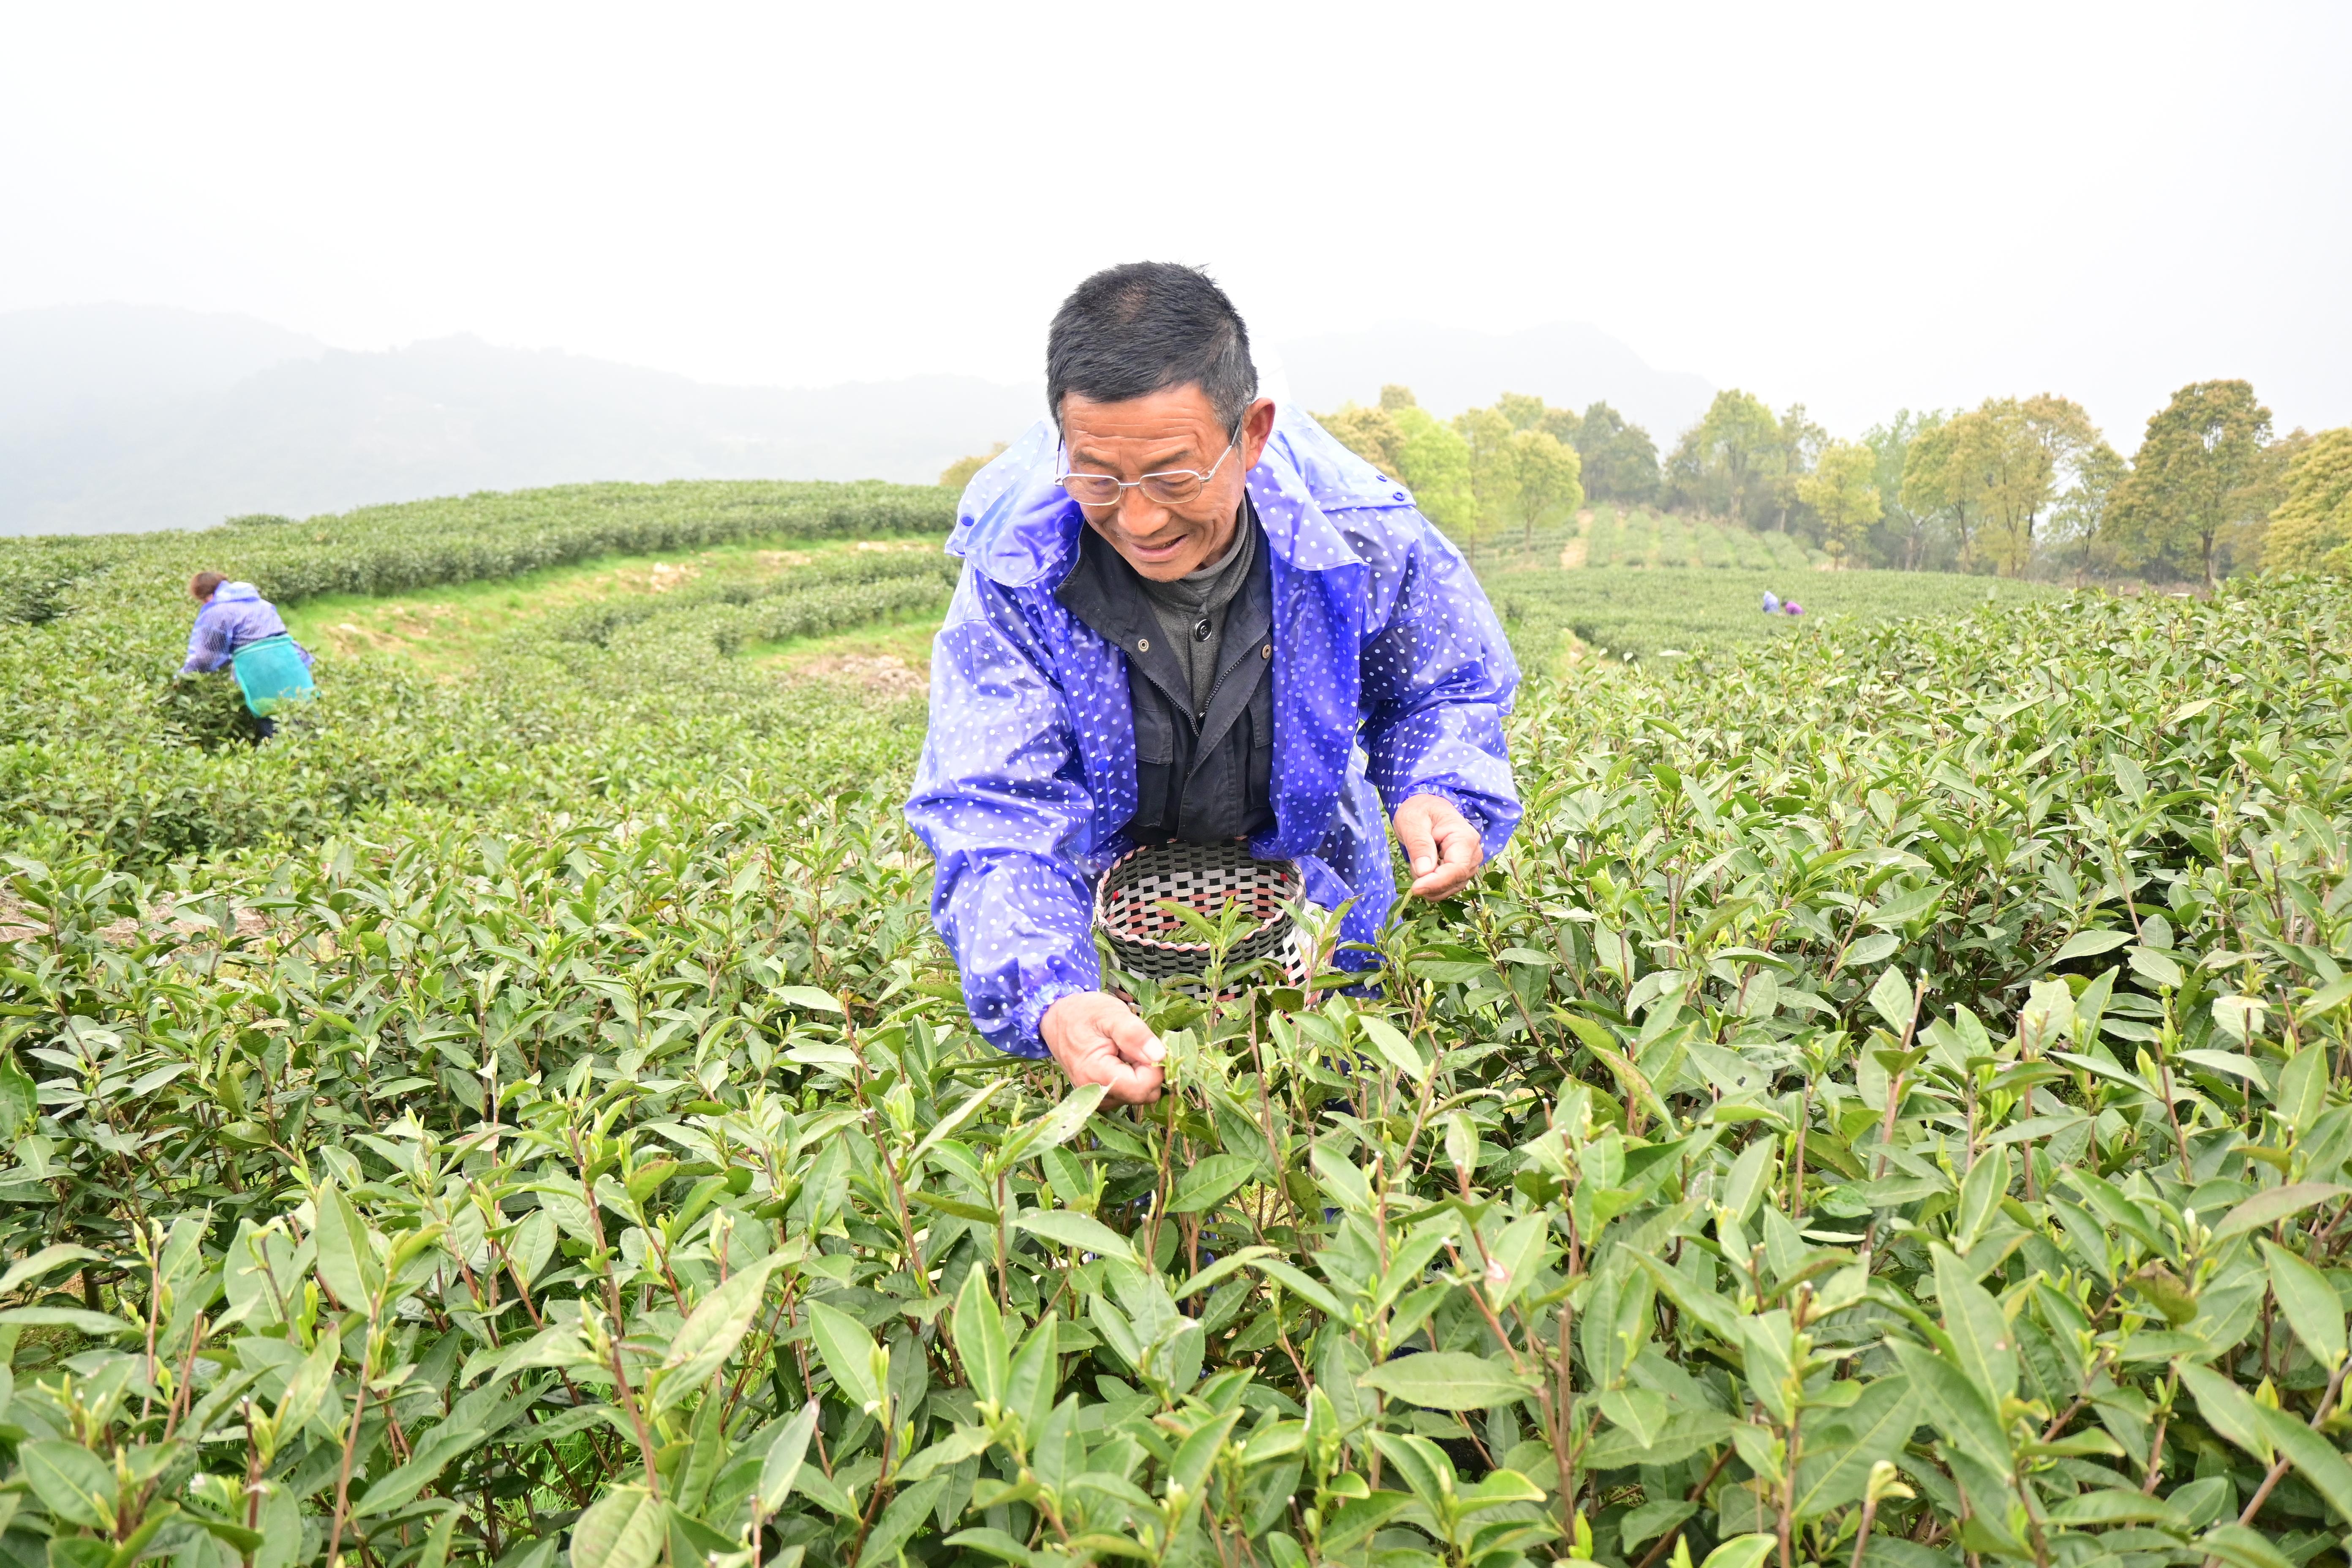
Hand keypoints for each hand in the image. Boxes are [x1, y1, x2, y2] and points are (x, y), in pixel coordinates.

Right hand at [1041, 991, 1164, 1104]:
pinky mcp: (1104, 1096)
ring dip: (1140, 1071)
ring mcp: (1101, 1098)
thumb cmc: (1082, 1013)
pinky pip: (1132, 1091)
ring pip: (1141, 1094)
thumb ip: (1134, 1034)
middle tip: (1132, 1045)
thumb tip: (1160, 1056)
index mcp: (1096, 1076)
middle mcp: (1098, 1095)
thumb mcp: (1110, 1013)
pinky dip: (1133, 1074)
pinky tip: (1120, 1057)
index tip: (1147, 1045)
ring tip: (1122, 1049)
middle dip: (1149, 1069)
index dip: (1155, 1067)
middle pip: (1145, 1094)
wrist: (1058, 1020)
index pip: (1143, 1088)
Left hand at [1393, 793, 1483, 899]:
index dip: (1437, 882)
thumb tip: (1424, 871)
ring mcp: (1469, 863)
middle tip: (1412, 866)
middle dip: (1431, 883)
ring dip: (1430, 884)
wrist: (1427, 808)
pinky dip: (1433, 885)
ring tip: (1418, 861)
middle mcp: (1473, 853)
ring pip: (1451, 887)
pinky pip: (1448, 886)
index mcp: (1464, 838)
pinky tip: (1423, 869)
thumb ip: (1419, 845)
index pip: (1456, 869)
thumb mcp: (1412, 822)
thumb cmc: (1420, 811)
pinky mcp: (1462, 870)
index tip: (1415, 888)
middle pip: (1455, 881)